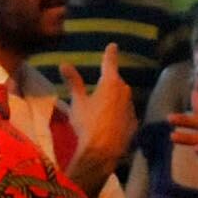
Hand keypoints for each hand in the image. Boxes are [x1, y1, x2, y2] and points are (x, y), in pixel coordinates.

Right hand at [68, 45, 139, 189]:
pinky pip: (124, 113)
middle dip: (108, 82)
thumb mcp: (77, 102)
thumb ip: (73, 82)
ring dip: (113, 99)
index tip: (113, 46)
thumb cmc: (87, 124)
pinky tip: (109, 123)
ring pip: (121, 98)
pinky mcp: (133, 123)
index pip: (110, 62)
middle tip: (98, 88)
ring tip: (101, 110)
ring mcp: (131, 107)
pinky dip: (118, 114)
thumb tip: (64, 64)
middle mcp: (124, 91)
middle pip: (116, 82)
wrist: (103, 151)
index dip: (110, 53)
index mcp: (110, 82)